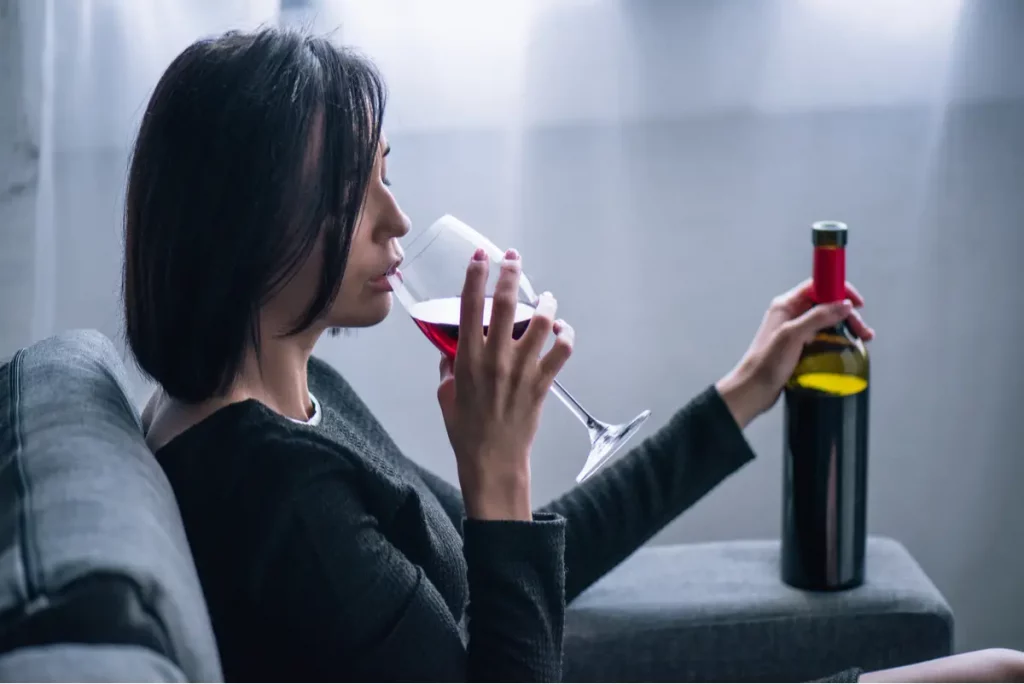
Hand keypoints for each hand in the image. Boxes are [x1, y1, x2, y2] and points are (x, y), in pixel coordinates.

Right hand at [436, 248, 574, 520]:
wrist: (493, 460)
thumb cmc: (466, 431)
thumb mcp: (445, 395)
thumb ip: (449, 369)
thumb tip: (451, 352)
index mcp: (467, 359)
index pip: (470, 306)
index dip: (476, 276)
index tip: (481, 257)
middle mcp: (496, 358)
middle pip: (505, 304)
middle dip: (510, 274)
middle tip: (513, 259)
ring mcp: (522, 369)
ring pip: (540, 322)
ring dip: (545, 304)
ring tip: (546, 297)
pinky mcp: (542, 382)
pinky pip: (562, 351)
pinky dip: (566, 336)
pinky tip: (562, 331)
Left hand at [715, 279, 874, 428]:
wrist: (754, 390)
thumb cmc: (766, 363)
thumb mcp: (793, 336)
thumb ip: (818, 317)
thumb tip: (844, 304)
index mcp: (786, 305)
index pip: (818, 286)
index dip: (839, 290)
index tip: (857, 303)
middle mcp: (791, 314)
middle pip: (827, 304)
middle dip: (848, 314)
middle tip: (863, 330)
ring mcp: (796, 331)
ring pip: (828, 321)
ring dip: (847, 327)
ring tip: (863, 339)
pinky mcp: (800, 347)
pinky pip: (824, 337)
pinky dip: (839, 339)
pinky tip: (850, 347)